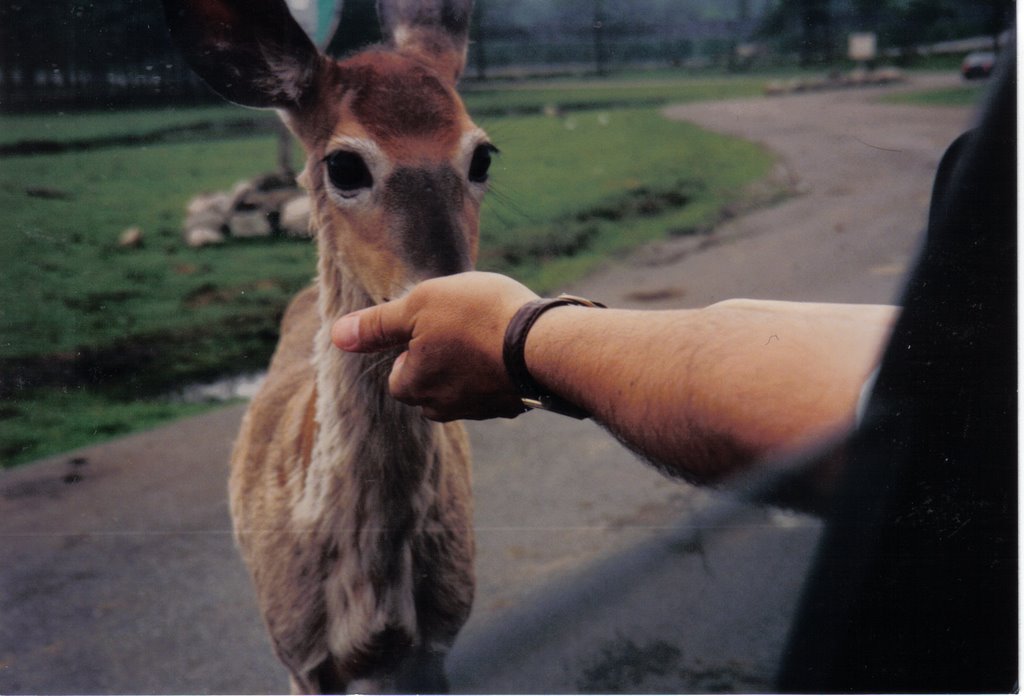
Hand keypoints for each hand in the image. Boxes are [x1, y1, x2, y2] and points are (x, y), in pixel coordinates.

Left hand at [331, 272, 538, 420]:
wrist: (541, 341)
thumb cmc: (475, 317)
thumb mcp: (417, 306)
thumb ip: (377, 325)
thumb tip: (337, 335)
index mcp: (415, 388)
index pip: (399, 373)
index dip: (413, 344)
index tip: (436, 323)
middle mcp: (444, 408)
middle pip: (431, 383)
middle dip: (442, 359)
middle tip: (464, 325)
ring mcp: (481, 411)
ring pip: (464, 387)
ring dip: (472, 365)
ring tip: (490, 333)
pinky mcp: (513, 406)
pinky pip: (496, 388)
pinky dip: (499, 371)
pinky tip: (513, 347)